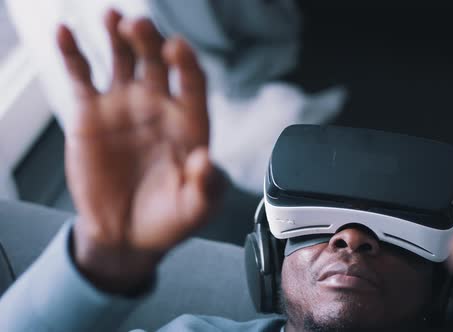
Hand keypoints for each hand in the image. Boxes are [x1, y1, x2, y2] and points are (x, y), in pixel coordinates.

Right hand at [57, 10, 224, 292]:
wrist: (125, 234)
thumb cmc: (167, 219)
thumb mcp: (194, 209)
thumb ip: (207, 187)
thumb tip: (208, 160)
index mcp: (189, 123)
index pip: (192, 83)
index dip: (187, 63)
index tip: (177, 48)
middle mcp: (158, 106)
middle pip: (157, 62)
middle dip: (150, 41)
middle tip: (140, 26)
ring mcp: (124, 105)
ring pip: (122, 59)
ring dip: (118, 36)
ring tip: (113, 18)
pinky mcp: (91, 113)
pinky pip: (82, 76)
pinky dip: (73, 53)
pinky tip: (66, 32)